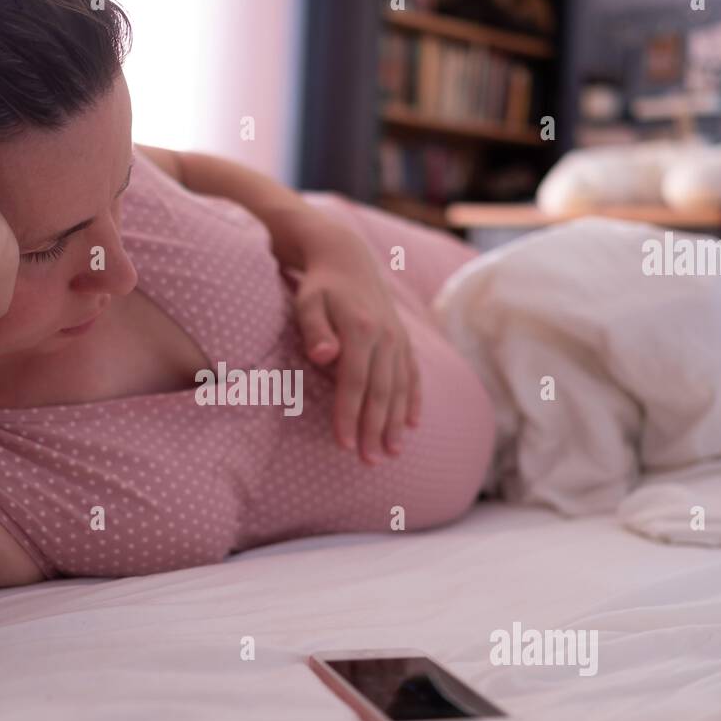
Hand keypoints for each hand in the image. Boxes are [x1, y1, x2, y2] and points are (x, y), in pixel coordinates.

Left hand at [293, 228, 420, 463]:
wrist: (347, 258)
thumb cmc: (319, 286)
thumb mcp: (308, 303)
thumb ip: (314, 330)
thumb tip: (323, 356)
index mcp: (361, 329)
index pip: (354, 383)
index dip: (349, 415)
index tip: (344, 445)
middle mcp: (386, 337)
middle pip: (380, 392)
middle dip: (375, 430)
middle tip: (370, 462)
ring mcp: (398, 340)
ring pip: (399, 389)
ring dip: (395, 423)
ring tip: (390, 453)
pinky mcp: (404, 341)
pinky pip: (412, 376)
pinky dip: (413, 401)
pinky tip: (411, 424)